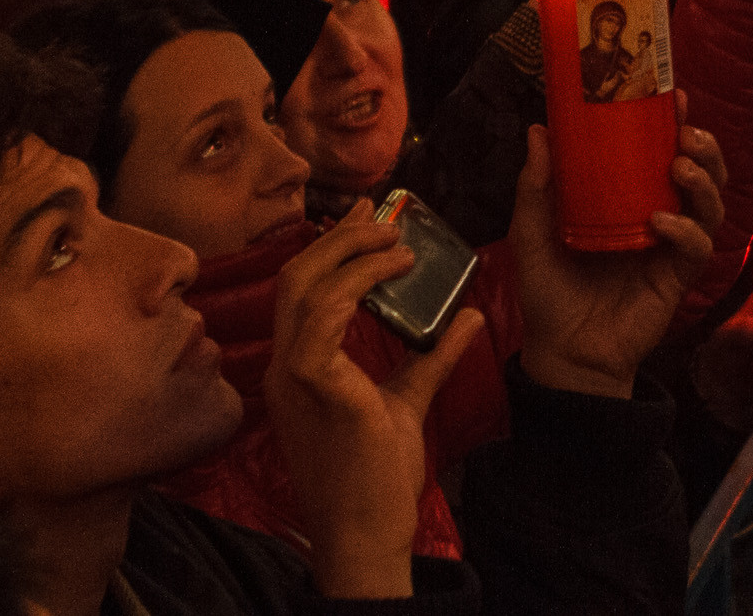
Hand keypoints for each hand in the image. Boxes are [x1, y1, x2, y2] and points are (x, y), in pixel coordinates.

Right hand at [264, 199, 485, 598]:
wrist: (366, 536)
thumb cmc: (377, 480)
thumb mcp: (407, 402)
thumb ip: (432, 358)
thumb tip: (467, 316)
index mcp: (297, 370)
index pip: (300, 289)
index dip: (331, 247)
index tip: (367, 217)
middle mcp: (284, 367)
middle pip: (295, 276)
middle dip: (338, 237)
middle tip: (382, 216)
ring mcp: (293, 376)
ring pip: (304, 286)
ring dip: (352, 253)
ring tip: (396, 241)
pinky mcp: (315, 385)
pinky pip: (321, 318)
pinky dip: (356, 283)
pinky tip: (393, 272)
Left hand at [509, 116, 722, 397]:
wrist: (561, 354)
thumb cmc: (549, 293)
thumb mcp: (532, 232)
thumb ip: (536, 186)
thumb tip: (538, 130)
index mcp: (628, 199)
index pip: (662, 153)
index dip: (674, 125)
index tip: (672, 96)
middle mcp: (657, 218)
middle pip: (703, 174)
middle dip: (704, 148)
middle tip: (685, 132)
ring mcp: (670, 249)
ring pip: (711, 207)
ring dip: (703, 181)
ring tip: (680, 166)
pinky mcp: (676, 279)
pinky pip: (697, 249)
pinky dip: (685, 231)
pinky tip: (662, 222)